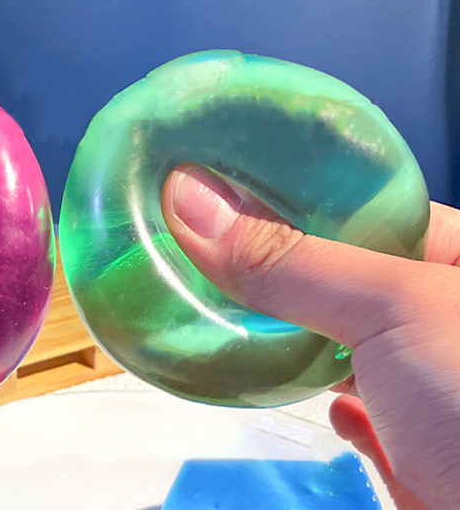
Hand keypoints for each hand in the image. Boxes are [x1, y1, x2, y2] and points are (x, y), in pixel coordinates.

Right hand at [162, 165, 459, 509]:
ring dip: (294, 335)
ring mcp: (436, 386)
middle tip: (211, 239)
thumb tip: (193, 202)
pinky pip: (361, 409)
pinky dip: (330, 400)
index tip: (232, 178)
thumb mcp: (395, 309)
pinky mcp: (419, 448)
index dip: (303, 190)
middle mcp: (450, 317)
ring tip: (231, 303)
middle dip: (284, 264)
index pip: (373, 203)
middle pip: (349, 273)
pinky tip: (321, 396)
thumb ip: (291, 260)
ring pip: (346, 342)